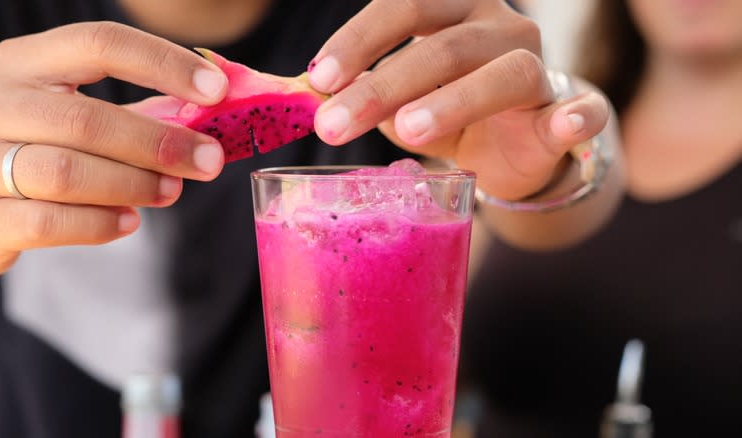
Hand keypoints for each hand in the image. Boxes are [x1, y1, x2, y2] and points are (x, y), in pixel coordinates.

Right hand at [0, 21, 227, 278]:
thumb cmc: (25, 145)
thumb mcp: (60, 110)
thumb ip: (129, 111)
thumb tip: (207, 115)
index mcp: (23, 64)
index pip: (98, 43)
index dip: (163, 63)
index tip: (215, 89)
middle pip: (87, 118)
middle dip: (159, 142)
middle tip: (208, 161)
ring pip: (66, 172)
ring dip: (133, 184)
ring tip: (171, 191)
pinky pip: (48, 222)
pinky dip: (99, 223)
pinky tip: (130, 221)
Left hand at [310, 0, 608, 199]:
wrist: (509, 144)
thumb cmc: (445, 108)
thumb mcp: (399, 95)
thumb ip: (360, 88)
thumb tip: (303, 94)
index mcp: (454, 10)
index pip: (405, 5)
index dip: (360, 38)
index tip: (319, 79)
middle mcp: (499, 27)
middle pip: (443, 45)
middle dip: (382, 86)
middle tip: (335, 126)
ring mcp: (538, 69)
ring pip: (503, 74)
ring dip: (452, 102)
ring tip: (406, 131)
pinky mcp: (565, 115)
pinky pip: (582, 111)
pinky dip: (577, 118)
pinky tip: (568, 125)